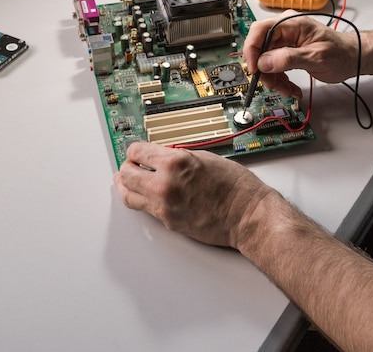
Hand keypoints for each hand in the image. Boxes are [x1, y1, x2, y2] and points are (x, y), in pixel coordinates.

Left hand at [113, 142, 270, 247]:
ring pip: (128, 195)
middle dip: (127, 165)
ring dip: (125, 184)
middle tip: (130, 163)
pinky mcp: (167, 222)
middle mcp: (165, 184)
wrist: (247, 215)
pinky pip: (144, 209)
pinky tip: (142, 194)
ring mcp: (164, 206)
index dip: (135, 149)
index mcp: (175, 163)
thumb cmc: (237, 188)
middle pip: (127, 173)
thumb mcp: (207, 158)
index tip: (136, 150)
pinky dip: (140, 199)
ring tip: (125, 180)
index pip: (138, 152)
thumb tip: (162, 156)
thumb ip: (180, 156)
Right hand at [243, 10, 359, 98]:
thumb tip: (264, 62)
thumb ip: (288, 58)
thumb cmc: (340, 53)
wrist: (351, 58)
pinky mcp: (287, 52)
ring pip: (266, 61)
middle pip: (260, 49)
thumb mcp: (315, 57)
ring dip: (274, 79)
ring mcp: (285, 41)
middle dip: (265, 70)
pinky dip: (280, 79)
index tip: (255, 69)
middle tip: (274, 85)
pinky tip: (291, 87)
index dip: (252, 50)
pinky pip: (274, 66)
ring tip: (288, 90)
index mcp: (291, 23)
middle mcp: (285, 29)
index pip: (259, 30)